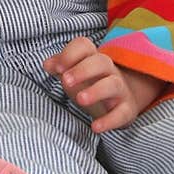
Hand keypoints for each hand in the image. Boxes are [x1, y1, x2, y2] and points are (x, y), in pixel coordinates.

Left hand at [43, 36, 165, 133]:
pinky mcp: (126, 109)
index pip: (84, 46)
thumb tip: (48, 64)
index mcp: (92, 58)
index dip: (70, 54)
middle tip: (65, 81)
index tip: (57, 68)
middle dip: (83, 70)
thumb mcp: (73, 74)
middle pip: (101, 62)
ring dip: (96, 91)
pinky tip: (95, 127)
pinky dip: (109, 120)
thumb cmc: (90, 84)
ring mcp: (119, 89)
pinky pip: (121, 113)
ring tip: (80, 99)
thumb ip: (59, 66)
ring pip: (113, 85)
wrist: (120, 101)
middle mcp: (108, 71)